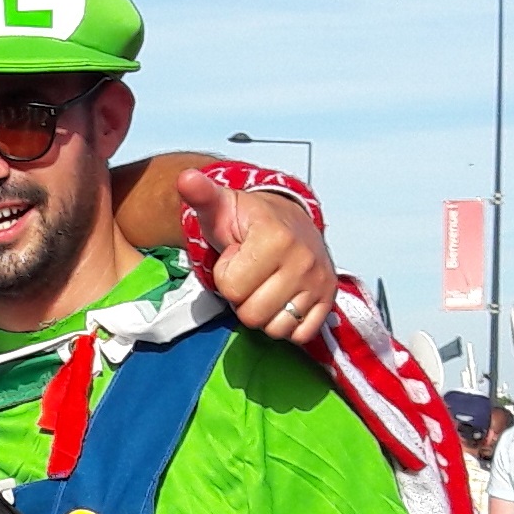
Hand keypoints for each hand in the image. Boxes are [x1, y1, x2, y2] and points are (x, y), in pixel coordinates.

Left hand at [178, 170, 334, 347]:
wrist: (288, 221)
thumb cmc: (247, 221)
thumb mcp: (221, 207)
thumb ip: (202, 196)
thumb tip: (185, 178)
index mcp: (275, 237)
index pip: (231, 288)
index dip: (226, 276)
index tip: (237, 258)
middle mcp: (304, 260)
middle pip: (252, 314)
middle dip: (243, 299)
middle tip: (251, 275)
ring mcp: (319, 281)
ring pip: (275, 328)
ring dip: (264, 314)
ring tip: (265, 286)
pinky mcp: (329, 299)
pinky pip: (298, 335)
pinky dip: (286, 324)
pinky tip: (281, 300)